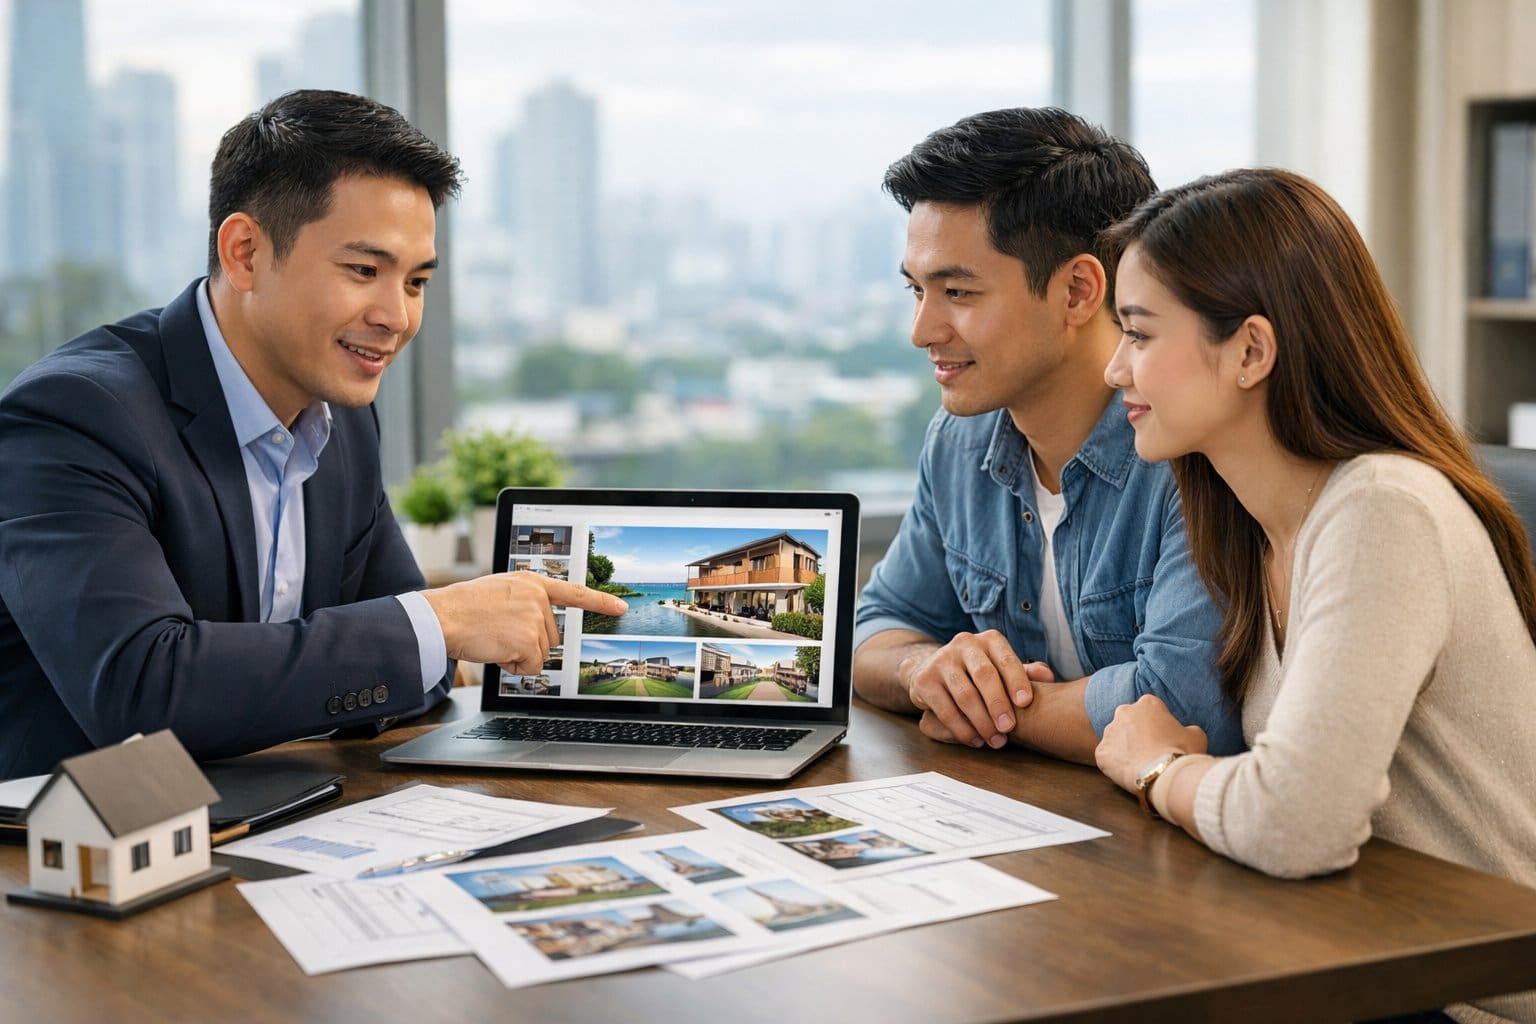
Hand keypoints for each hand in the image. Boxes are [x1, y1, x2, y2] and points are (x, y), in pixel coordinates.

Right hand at [423, 572, 626, 675]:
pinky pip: (531, 666)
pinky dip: (513, 667)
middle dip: (528, 643)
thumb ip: (524, 601)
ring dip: (518, 655)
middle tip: (499, 634)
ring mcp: (534, 618)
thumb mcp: (500, 591)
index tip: (622, 607)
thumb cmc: (464, 608)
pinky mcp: (527, 640)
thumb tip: (539, 626)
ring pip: (541, 653)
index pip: (574, 593)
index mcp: (531, 583)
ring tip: (494, 639)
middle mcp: (537, 598)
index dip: (600, 601)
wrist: (442, 617)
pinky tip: (496, 651)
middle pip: (551, 636)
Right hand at [901, 630, 1046, 748]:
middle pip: (984, 675)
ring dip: (982, 722)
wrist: (931, 670)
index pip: (1006, 658)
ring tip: (995, 741)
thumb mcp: (1001, 668)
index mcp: (988, 640)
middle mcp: (963, 644)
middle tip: (1009, 729)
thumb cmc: (976, 672)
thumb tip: (1048, 676)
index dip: (1017, 680)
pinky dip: (962, 729)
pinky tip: (975, 740)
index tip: (1026, 703)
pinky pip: (945, 709)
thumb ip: (1024, 672)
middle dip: (998, 705)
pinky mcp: (924, 680)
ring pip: (965, 695)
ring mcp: (941, 660)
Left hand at [1095, 694, 1207, 792]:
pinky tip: (1128, 772)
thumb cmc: (1182, 752)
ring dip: (1125, 747)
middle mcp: (1124, 712)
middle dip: (1137, 733)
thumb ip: (1187, 728)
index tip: (1164, 738)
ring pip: (1116, 738)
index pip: (1151, 709)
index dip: (1158, 724)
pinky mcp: (1101, 752)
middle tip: (1150, 750)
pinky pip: (1107, 756)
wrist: (1164, 774)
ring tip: (1140, 763)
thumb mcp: (1196, 735)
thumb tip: (1185, 732)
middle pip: (1130, 720)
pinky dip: (1114, 764)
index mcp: (1147, 703)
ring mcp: (1110, 732)